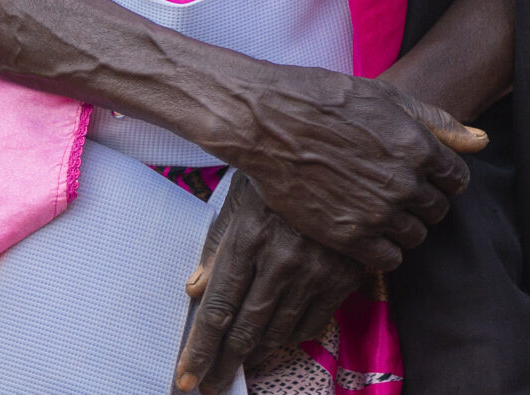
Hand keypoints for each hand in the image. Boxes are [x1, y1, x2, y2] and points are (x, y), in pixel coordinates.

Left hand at [173, 175, 361, 393]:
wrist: (343, 157)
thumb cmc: (279, 175)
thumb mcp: (241, 197)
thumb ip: (217, 245)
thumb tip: (193, 290)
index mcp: (249, 236)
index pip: (217, 308)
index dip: (200, 349)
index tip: (187, 378)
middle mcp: (282, 259)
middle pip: (245, 330)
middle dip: (223, 364)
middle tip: (211, 385)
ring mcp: (316, 270)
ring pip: (277, 333)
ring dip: (256, 352)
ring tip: (241, 359)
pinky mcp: (343, 276)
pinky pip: (312, 325)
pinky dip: (291, 336)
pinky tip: (277, 335)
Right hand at [213, 63, 486, 269]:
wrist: (270, 121)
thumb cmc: (329, 101)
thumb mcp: (389, 98)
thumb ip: (439, 123)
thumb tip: (482, 141)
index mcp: (419, 147)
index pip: (457, 179)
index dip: (441, 176)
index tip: (422, 173)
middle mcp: (404, 183)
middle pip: (438, 210)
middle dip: (424, 201)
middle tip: (395, 189)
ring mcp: (376, 213)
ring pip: (416, 237)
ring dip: (403, 226)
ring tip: (377, 207)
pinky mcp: (348, 237)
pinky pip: (388, 260)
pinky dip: (382, 249)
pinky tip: (365, 229)